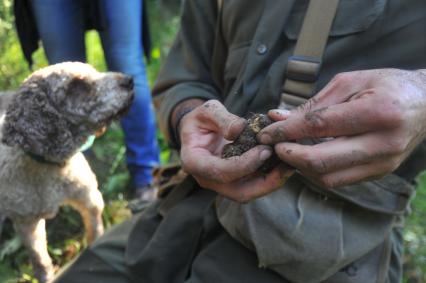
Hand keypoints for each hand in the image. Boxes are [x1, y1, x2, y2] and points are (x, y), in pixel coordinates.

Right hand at [179, 100, 291, 201]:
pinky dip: (270, 176)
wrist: (198, 129)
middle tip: (285, 166)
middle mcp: (207, 179)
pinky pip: (253, 184)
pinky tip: (284, 163)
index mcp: (194, 162)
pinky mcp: (234, 181)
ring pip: (249, 192)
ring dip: (271, 182)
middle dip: (265, 183)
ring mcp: (221, 183)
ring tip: (289, 165)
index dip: (244, 165)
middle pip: (238, 192)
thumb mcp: (207, 110)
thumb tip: (239, 129)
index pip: (221, 172)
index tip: (264, 151)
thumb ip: (222, 118)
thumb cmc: (200, 119)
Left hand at [258, 69, 425, 187]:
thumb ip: (313, 104)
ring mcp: (384, 163)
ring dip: (300, 167)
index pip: (319, 126)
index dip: (286, 131)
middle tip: (272, 147)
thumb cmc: (386, 85)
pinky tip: (306, 158)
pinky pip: (340, 180)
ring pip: (328, 177)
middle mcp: (383, 142)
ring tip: (288, 151)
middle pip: (322, 161)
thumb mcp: (349, 82)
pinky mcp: (380, 173)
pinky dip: (317, 172)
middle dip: (289, 156)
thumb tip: (276, 116)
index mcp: (378, 111)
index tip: (265, 133)